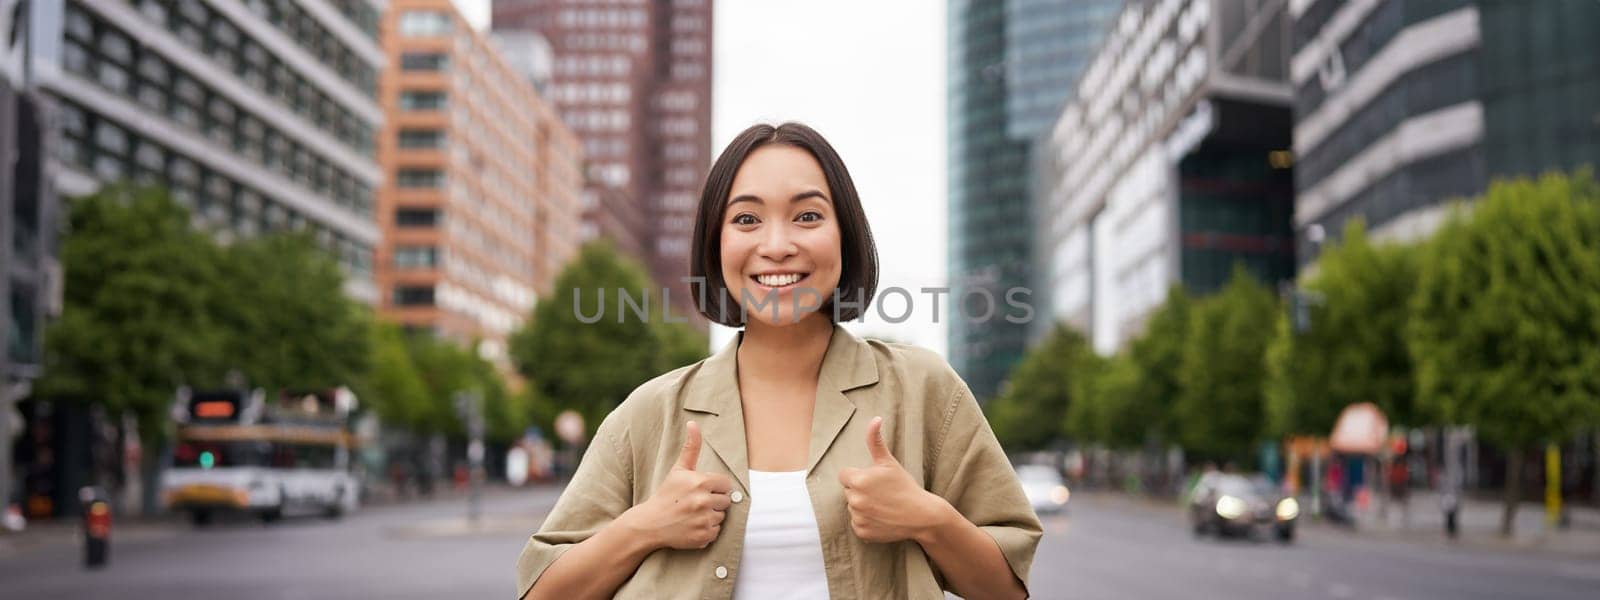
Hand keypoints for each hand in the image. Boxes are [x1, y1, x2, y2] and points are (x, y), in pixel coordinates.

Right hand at [620, 421, 733, 549]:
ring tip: (693, 515)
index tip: (702, 490)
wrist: (649, 524)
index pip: (726, 484)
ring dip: (711, 516)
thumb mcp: (678, 469)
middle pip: (726, 501)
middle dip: (714, 502)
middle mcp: (703, 501)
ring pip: (721, 517)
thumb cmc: (666, 494)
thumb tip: (693, 423)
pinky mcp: (703, 537)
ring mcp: (703, 520)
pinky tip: (692, 526)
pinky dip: (707, 531)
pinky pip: (716, 532)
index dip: (715, 487)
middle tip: (696, 504)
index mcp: (700, 482)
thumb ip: (691, 447)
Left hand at [837, 417, 951, 543]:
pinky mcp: (862, 532)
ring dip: (863, 507)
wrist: (922, 515)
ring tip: (883, 506)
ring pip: (853, 508)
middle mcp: (854, 500)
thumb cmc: (905, 486)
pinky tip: (882, 518)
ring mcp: (858, 518)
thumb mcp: (889, 462)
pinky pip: (858, 524)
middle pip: (849, 492)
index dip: (859, 476)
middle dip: (860, 491)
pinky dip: (867, 522)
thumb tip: (875, 419)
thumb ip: (875, 440)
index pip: (845, 476)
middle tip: (881, 493)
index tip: (874, 480)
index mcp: (857, 480)